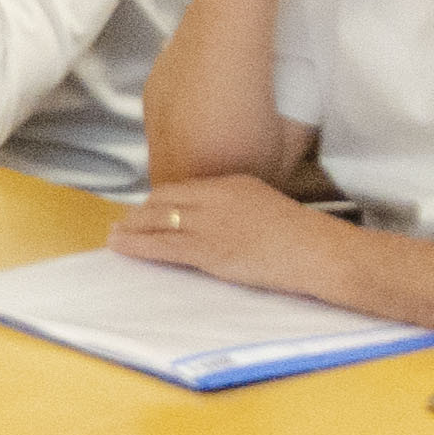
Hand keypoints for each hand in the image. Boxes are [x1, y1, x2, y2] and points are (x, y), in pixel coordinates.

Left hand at [109, 174, 354, 300]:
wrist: (318, 251)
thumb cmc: (303, 237)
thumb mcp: (267, 206)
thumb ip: (239, 208)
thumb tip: (224, 223)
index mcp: (232, 183)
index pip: (182, 187)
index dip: (158, 200)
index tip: (147, 208)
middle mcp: (215, 197)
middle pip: (163, 200)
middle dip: (140, 213)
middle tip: (124, 222)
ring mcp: (209, 223)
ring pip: (157, 222)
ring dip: (131, 229)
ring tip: (115, 235)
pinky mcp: (207, 249)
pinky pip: (161, 246)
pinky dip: (136, 246)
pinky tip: (120, 247)